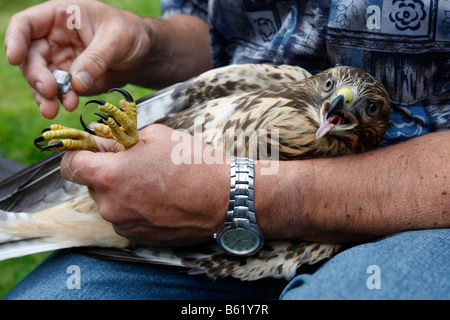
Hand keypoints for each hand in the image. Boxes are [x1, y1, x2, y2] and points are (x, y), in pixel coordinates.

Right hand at [5, 0, 150, 117]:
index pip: (26, 25)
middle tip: (49, 91)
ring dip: (45, 95)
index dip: (15, 40)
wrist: (143, 53)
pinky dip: (59, 101)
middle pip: (30, 57)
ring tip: (54, 108)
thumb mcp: (116, 39)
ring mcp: (60, 62)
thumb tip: (77, 83)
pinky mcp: (71, 81)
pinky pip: (58, 93)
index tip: (14, 58)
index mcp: (59, 17)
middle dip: (36, 77)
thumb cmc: (130, 33)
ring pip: (41, 79)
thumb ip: (96, 59)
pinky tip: (67, 106)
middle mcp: (53, 39)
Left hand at [59, 124, 228, 245]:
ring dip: (121, 190)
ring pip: (109, 202)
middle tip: (133, 163)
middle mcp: (110, 204)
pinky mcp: (138, 237)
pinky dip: (134, 207)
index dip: (78, 154)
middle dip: (105, 171)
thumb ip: (120, 139)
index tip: (90, 151)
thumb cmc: (192, 164)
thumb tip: (103, 142)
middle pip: (91, 184)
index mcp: (109, 175)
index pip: (70, 165)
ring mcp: (124, 224)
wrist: (223, 198)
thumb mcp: (155, 135)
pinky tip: (158, 199)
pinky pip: (125, 218)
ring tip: (151, 182)